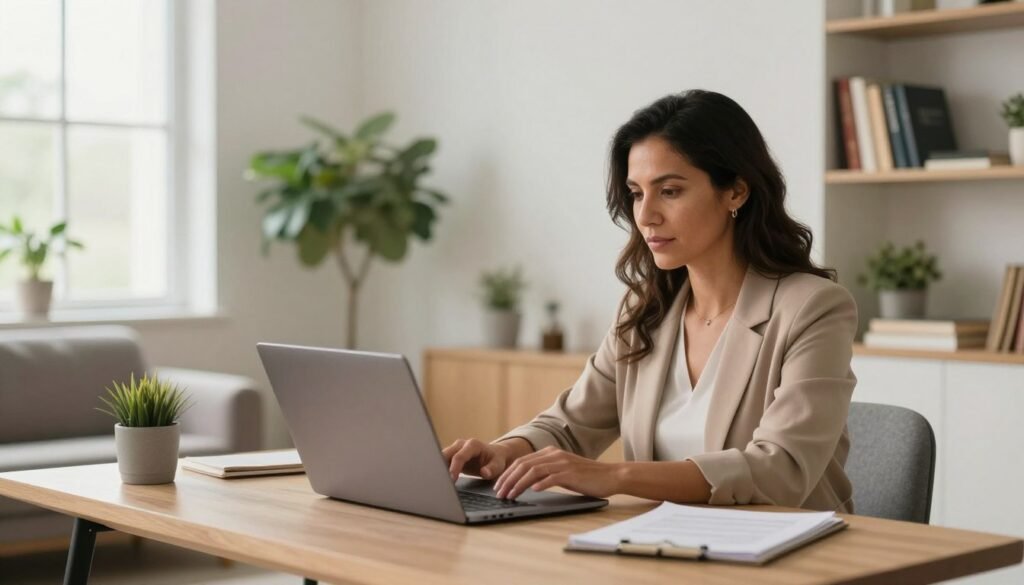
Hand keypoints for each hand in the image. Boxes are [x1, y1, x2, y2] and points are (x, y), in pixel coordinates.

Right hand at [442, 438, 514, 481]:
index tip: (451, 479)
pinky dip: (439, 470)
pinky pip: (442, 462)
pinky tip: (438, 480)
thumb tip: (484, 472)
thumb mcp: (498, 465)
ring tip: (436, 482)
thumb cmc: (496, 460)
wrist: (494, 455)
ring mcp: (454, 449)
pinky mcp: (451, 456)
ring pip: (440, 458)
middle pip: (445, 455)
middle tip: (439, 482)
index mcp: (473, 445)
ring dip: (438, 469)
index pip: (459, 456)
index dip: (454, 468)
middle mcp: (461, 444)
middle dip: (440, 468)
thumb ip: (492, 469)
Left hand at [494, 446, 621, 499]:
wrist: (611, 475)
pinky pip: (551, 477)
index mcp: (551, 452)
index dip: (507, 473)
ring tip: (510, 495)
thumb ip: (546, 473)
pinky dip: (540, 484)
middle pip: (523, 464)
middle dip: (508, 479)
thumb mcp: (563, 472)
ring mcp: (563, 463)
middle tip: (499, 493)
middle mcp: (555, 455)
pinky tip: (533, 492)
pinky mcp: (571, 473)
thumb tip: (527, 483)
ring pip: (533, 471)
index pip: (522, 461)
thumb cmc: (587, 477)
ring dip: (518, 484)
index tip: (499, 486)